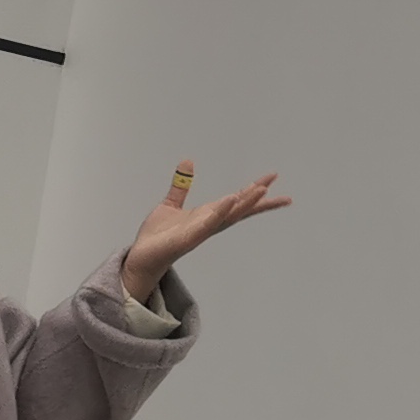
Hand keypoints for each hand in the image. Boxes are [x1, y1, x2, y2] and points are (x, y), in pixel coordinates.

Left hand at [122, 161, 292, 303]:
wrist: (142, 256)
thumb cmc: (157, 236)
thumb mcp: (170, 204)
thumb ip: (181, 186)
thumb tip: (187, 162)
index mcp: (208, 215)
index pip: (237, 201)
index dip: (254, 191)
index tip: (271, 180)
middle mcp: (210, 223)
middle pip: (241, 209)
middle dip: (259, 198)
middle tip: (278, 187)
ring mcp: (202, 231)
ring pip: (230, 215)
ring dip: (246, 203)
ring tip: (261, 190)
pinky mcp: (190, 237)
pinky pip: (209, 223)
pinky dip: (221, 211)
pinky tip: (231, 200)